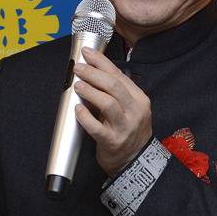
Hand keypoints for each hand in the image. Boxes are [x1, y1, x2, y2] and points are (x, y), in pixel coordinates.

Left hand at [73, 47, 151, 176]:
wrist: (136, 161)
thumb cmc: (129, 131)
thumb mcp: (129, 109)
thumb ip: (115, 93)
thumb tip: (92, 72)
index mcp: (139, 99)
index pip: (119, 75)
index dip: (101, 62)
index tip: (87, 53)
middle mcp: (134, 111)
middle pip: (113, 86)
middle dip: (93, 73)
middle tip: (79, 68)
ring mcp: (124, 127)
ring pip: (107, 103)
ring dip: (89, 91)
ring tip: (77, 86)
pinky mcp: (112, 142)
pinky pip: (97, 128)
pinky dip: (85, 117)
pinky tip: (77, 109)